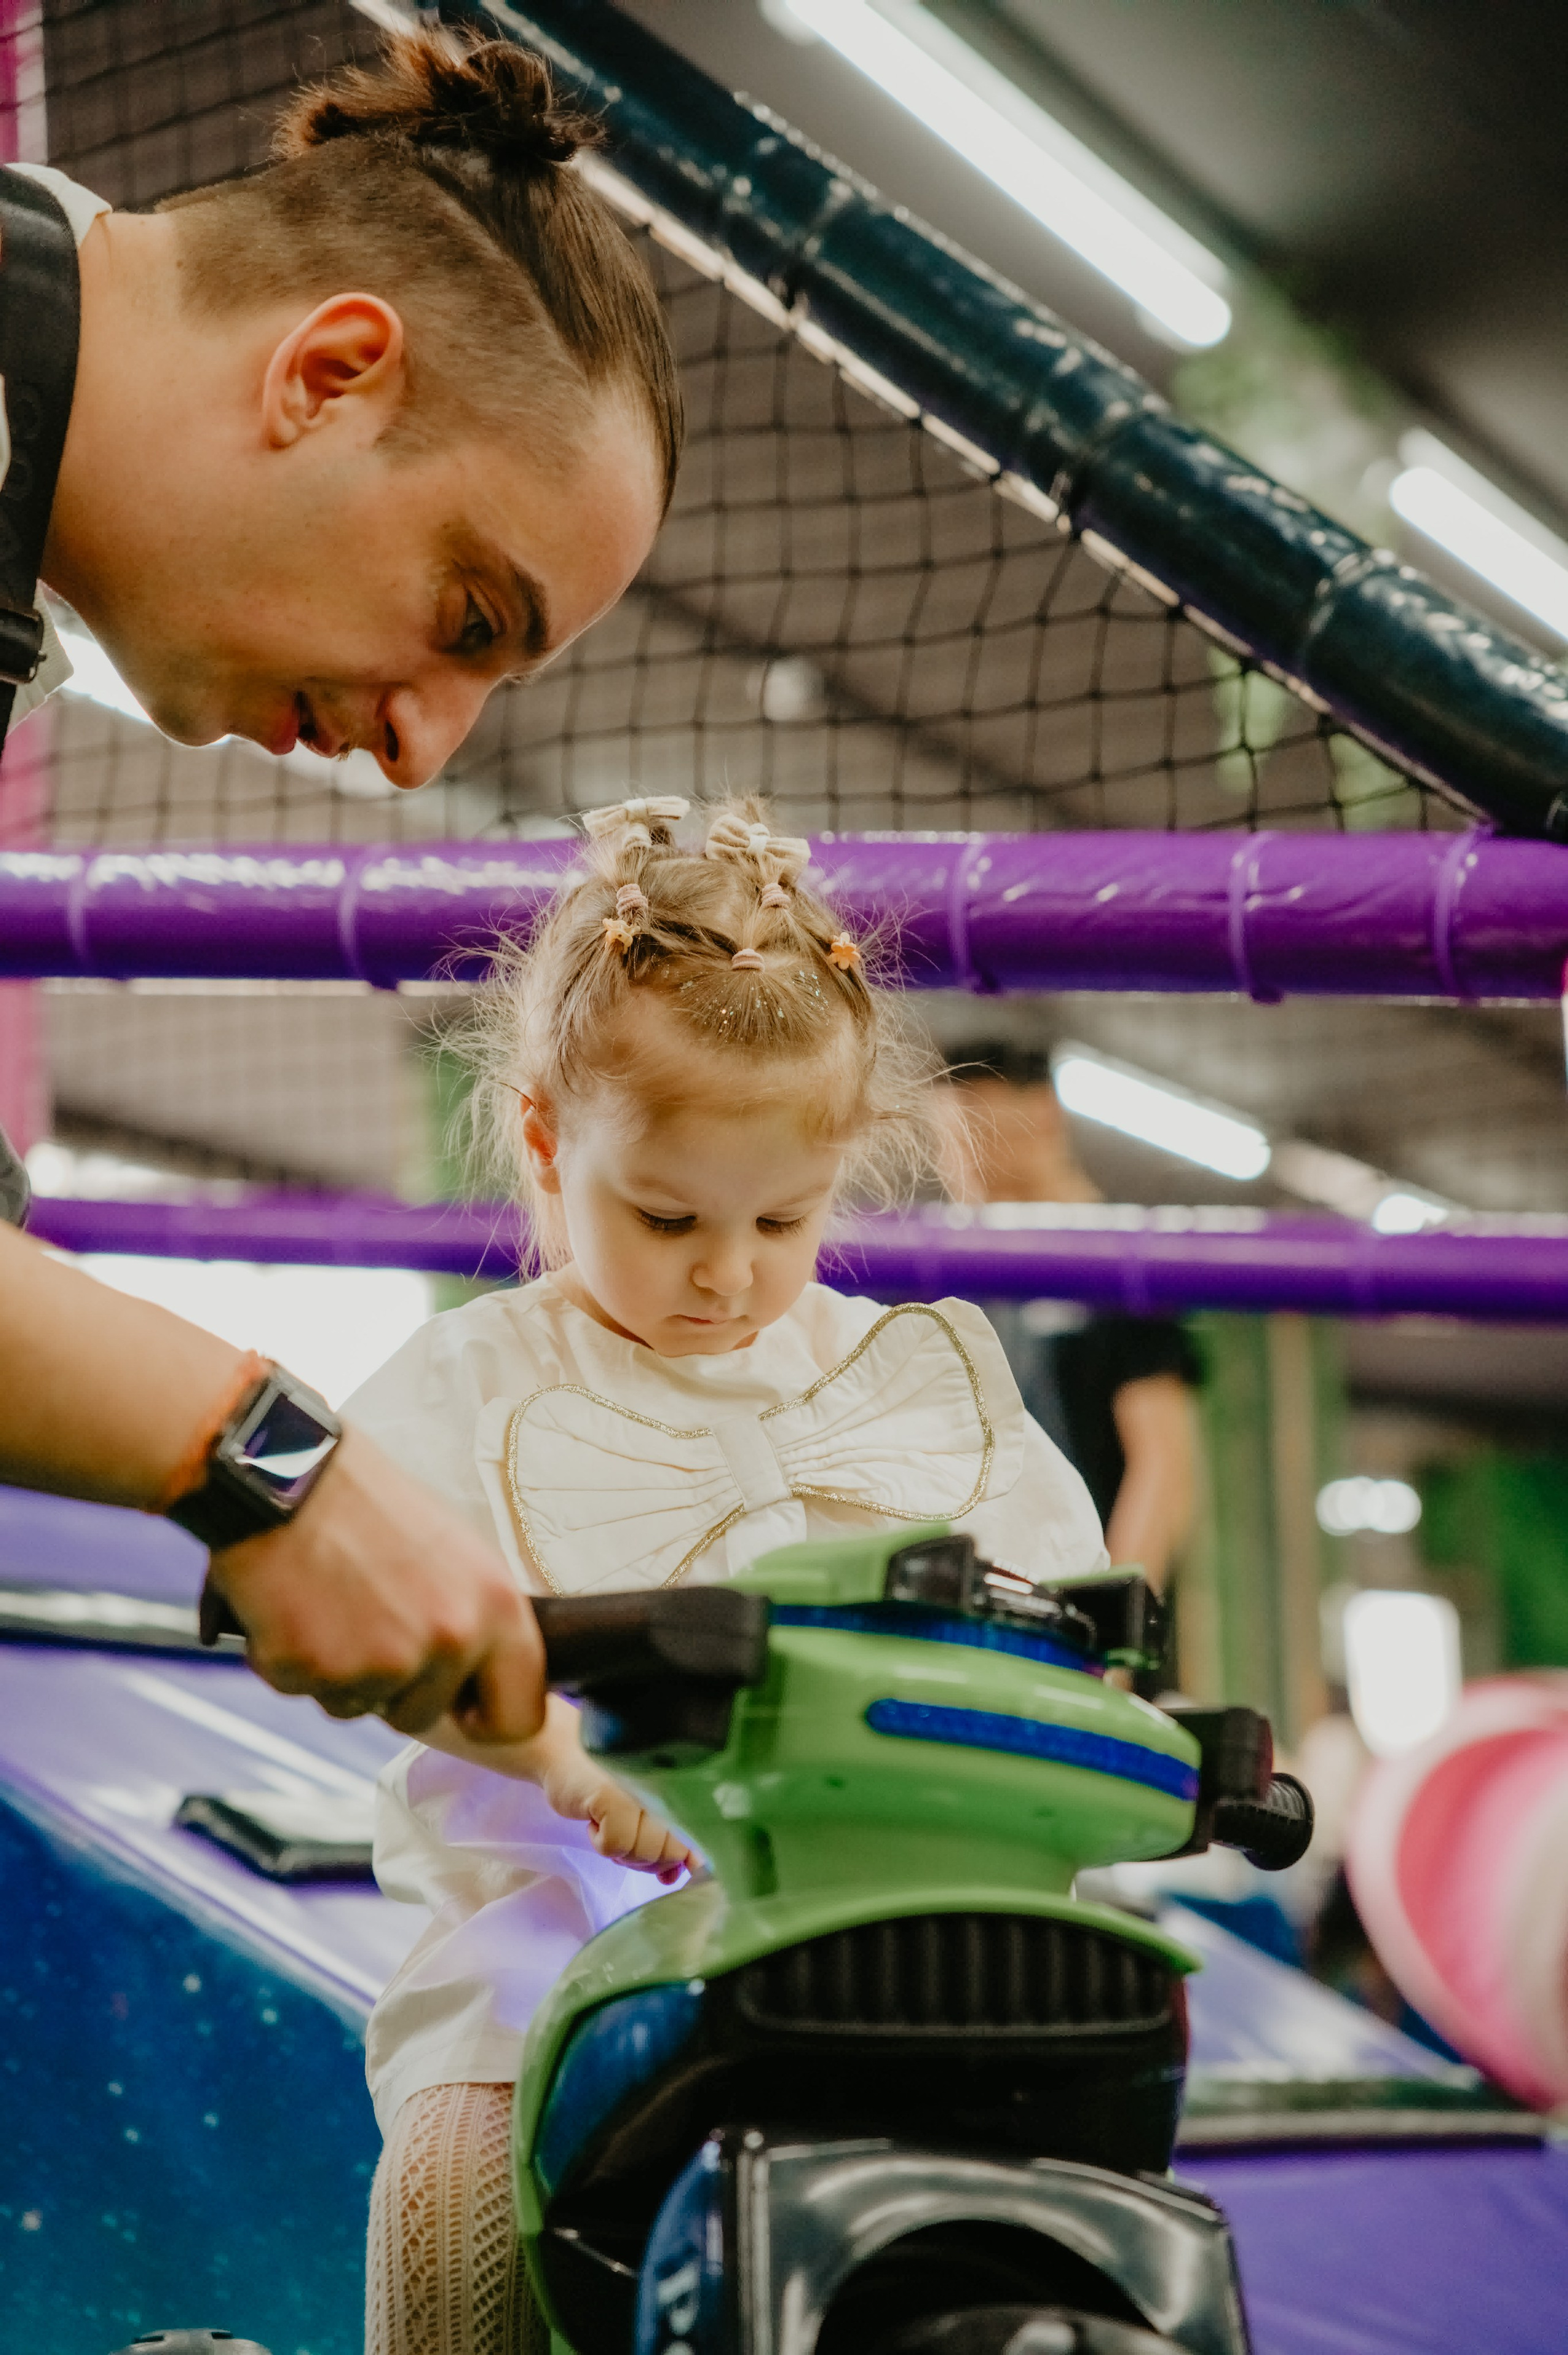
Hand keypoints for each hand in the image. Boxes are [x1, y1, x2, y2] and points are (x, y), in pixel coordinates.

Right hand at [202, 1425, 545, 1742]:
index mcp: (496, 1609)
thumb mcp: (457, 1555)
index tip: (461, 1707)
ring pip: (359, 1706)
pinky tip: (293, 1606)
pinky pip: (304, 1691)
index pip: (519, 1716)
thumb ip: (474, 1618)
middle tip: (369, 1624)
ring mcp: (379, 1662)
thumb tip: (482, 1677)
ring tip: (330, 1602)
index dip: (485, 1717)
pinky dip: (292, 1660)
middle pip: (424, 1715)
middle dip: (395, 1688)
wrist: (288, 1473)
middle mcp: (447, 1641)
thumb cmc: (370, 1505)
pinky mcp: (314, 1669)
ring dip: (341, 1672)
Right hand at [531, 1697, 693, 1883]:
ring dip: (623, 1853)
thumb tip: (692, 1869)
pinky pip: (616, 1847)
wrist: (561, 1747)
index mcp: (684, 1782)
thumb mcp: (647, 1808)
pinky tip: (594, 1821)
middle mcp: (669, 1782)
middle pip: (672, 1852)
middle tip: (627, 1837)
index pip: (698, 1836)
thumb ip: (673, 1838)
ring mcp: (640, 1788)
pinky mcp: (611, 1796)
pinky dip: (602, 1844)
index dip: (682, 1858)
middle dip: (647, 1859)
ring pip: (646, 1853)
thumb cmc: (608, 1778)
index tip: (667, 1866)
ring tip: (611, 1826)